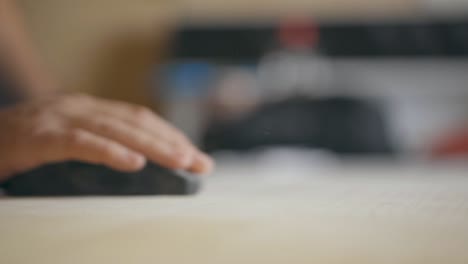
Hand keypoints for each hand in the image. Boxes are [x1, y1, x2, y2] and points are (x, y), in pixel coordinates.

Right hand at [0, 93, 213, 180]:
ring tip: (180, 161)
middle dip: (172, 142)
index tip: (195, 154)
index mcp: (89, 109)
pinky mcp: (40, 136)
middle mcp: (80, 107)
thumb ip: (99, 148)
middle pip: (136, 122)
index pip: (140, 118)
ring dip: (153, 146)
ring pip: (116, 129)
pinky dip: (110, 151)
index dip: (170, 134)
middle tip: (200, 162)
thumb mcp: (67, 140)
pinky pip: (81, 143)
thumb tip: (139, 168)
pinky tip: (133, 163)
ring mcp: (60, 118)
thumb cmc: (24, 144)